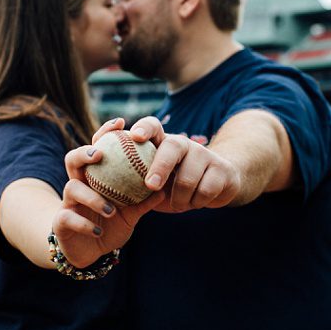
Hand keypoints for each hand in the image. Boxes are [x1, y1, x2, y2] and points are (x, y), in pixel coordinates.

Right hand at [52, 139, 163, 266]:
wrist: (90, 253)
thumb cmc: (110, 226)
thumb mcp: (130, 214)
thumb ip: (142, 202)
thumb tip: (163, 190)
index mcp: (95, 178)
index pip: (96, 147)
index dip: (105, 132)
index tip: (121, 123)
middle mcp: (79, 185)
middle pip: (73, 159)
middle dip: (84, 153)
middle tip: (100, 155)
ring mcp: (67, 202)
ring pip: (72, 188)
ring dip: (92, 197)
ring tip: (111, 210)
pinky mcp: (60, 222)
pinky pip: (68, 218)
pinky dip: (85, 224)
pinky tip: (98, 231)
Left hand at [127, 116, 241, 212]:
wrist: (215, 187)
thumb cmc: (173, 185)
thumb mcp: (154, 182)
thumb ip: (134, 180)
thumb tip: (108, 186)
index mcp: (163, 143)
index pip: (153, 126)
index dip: (144, 128)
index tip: (135, 136)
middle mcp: (184, 144)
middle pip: (173, 147)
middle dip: (160, 166)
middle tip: (151, 185)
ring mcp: (205, 155)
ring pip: (188, 178)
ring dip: (179, 199)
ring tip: (177, 203)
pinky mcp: (222, 170)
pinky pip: (205, 190)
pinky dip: (196, 202)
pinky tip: (195, 202)